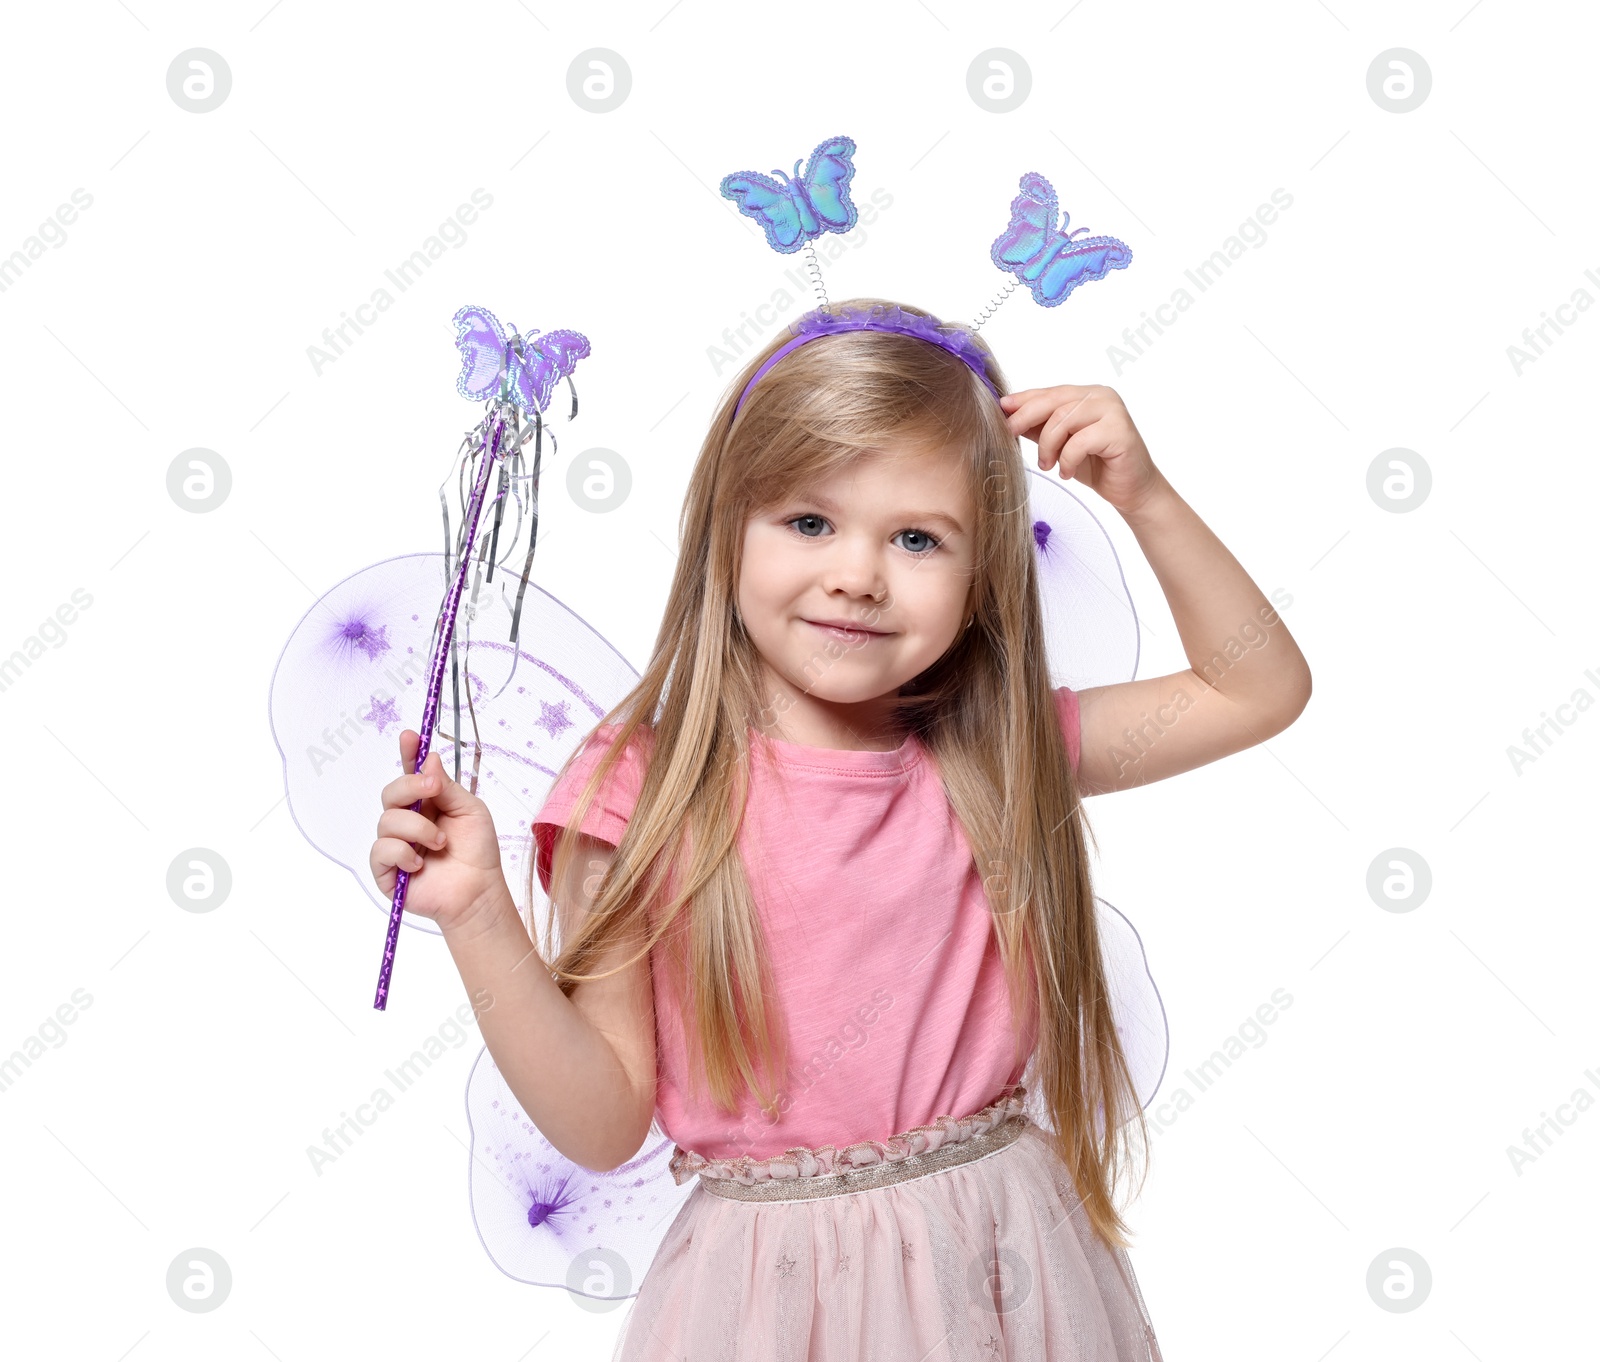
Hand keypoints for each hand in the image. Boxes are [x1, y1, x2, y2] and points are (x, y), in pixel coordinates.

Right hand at [369, 728, 510, 933]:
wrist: (478, 891)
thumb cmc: (477, 852)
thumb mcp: (470, 810)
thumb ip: (448, 786)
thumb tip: (430, 759)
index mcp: (428, 804)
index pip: (411, 774)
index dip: (408, 754)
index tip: (410, 736)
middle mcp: (408, 821)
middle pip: (390, 792)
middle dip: (410, 786)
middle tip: (434, 790)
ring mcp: (395, 845)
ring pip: (387, 820)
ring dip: (418, 828)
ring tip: (440, 843)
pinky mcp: (386, 870)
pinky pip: (381, 849)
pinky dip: (403, 853)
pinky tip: (420, 864)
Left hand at [1000, 384, 1164, 516]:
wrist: (1131, 490)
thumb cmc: (1096, 465)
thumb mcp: (1059, 443)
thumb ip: (1039, 426)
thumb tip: (1006, 414)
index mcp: (1087, 394)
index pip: (1049, 392)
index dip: (1022, 400)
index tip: (1000, 410)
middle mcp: (1101, 396)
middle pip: (1053, 401)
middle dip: (1026, 417)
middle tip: (1009, 434)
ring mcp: (1113, 411)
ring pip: (1063, 420)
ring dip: (1048, 446)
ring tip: (1048, 464)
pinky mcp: (1120, 431)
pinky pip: (1080, 441)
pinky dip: (1067, 459)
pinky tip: (1066, 472)